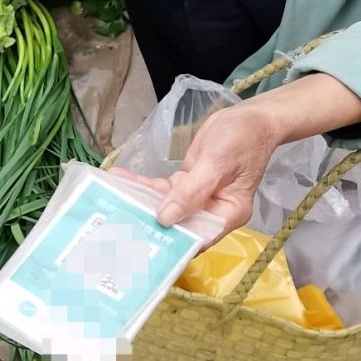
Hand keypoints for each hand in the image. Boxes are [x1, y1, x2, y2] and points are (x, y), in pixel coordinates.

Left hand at [115, 101, 281, 233]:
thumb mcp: (217, 164)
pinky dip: (144, 184)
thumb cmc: (242, 139)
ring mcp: (198, 198)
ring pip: (165, 205)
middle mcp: (211, 210)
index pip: (196, 237)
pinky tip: (121, 179)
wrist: (249, 117)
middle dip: (148, 221)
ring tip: (111, 196)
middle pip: (177, 224)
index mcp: (226, 214)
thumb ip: (192, 192)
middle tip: (117, 221)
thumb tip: (164, 219)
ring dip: (140, 199)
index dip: (170, 243)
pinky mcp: (187, 184)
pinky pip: (163, 189)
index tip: (140, 244)